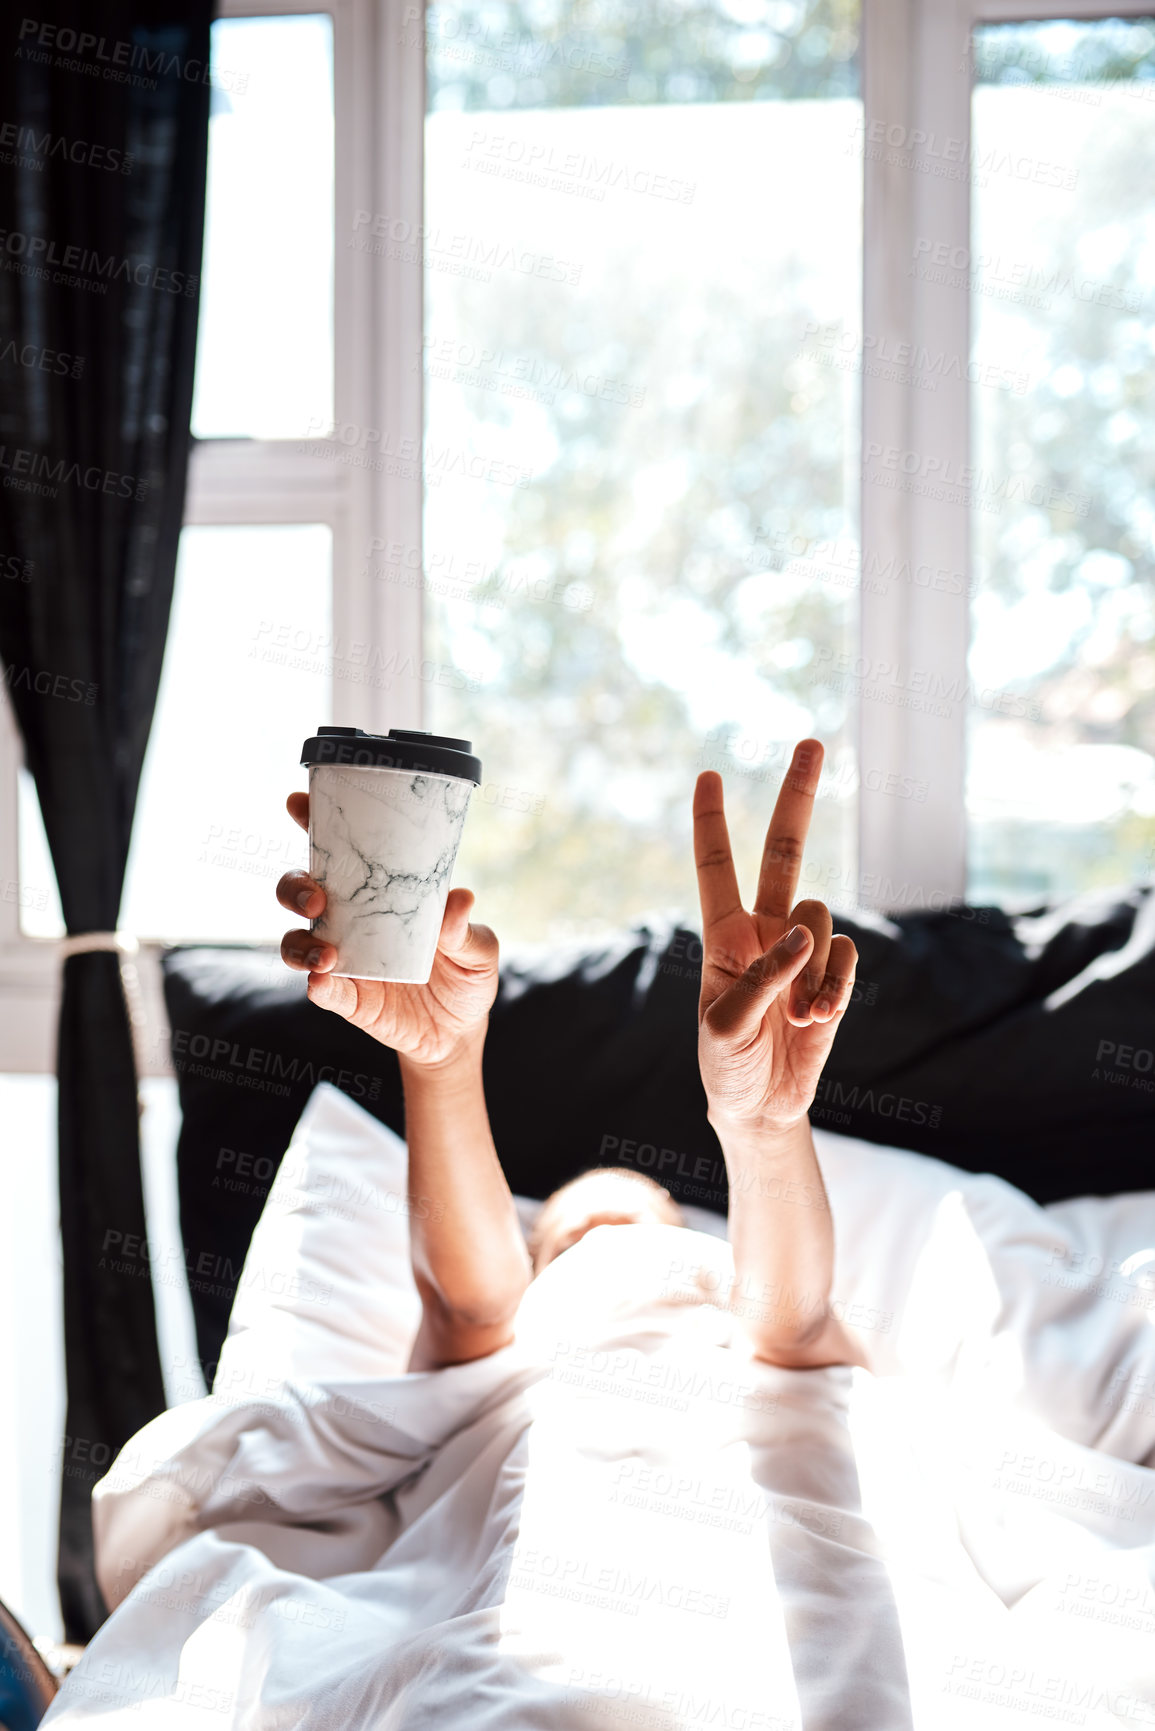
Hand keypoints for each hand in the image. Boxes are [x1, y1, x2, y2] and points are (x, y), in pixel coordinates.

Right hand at [276, 791, 498, 1068]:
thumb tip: (460, 900)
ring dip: (301, 943)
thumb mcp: (479, 949)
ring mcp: (343, 959)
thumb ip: (466, 929)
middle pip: (300, 891)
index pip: (339, 852)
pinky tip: (323, 982)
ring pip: (296, 941)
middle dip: (296, 887)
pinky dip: (318, 985)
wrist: (459, 1033)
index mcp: (379, 893)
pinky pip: (321, 990)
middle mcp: (350, 920)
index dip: (313, 824)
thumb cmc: (466, 974)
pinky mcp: (347, 999)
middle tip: (317, 898)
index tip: (299, 804)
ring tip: (326, 954)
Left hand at [693, 739, 857, 1135]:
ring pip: (821, 917)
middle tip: (811, 741)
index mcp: (723, 935)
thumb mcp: (724, 1026)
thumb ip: (761, 978)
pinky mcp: (835, 974)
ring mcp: (804, 950)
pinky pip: (847, 956)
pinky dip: (834, 986)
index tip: (707, 775)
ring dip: (811, 966)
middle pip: (785, 850)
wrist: (762, 1106)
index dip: (711, 822)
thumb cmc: (727, 1063)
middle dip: (799, 796)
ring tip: (795, 1014)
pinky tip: (817, 1018)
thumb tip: (800, 938)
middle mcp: (765, 929)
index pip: (716, 867)